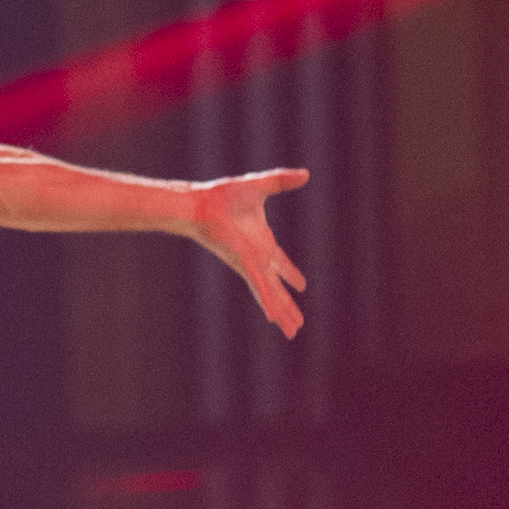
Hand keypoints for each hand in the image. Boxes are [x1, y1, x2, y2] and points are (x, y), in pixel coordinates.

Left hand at [190, 168, 310, 338]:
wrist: (202, 204)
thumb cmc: (224, 195)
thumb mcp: (262, 186)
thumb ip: (283, 181)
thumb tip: (306, 174)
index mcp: (262, 242)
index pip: (280, 263)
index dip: (291, 274)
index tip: (301, 286)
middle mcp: (257, 258)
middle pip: (277, 288)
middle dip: (289, 306)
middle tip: (298, 323)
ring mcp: (251, 265)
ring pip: (270, 295)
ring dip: (283, 314)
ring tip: (293, 333)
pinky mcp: (244, 266)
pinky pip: (260, 288)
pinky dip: (269, 303)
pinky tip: (276, 320)